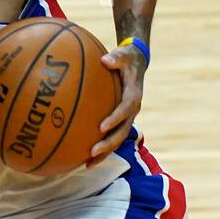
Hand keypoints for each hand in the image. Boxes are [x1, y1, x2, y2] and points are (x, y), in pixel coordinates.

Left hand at [87, 45, 145, 166]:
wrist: (136, 64)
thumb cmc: (126, 59)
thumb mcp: (124, 54)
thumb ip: (116, 57)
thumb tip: (105, 59)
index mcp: (133, 96)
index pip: (125, 110)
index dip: (115, 119)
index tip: (101, 126)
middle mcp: (131, 111)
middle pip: (122, 132)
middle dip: (108, 144)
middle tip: (93, 151)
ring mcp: (126, 118)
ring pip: (117, 140)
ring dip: (104, 152)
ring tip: (88, 164)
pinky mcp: (119, 121)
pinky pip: (110, 137)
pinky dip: (100, 148)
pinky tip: (83, 157)